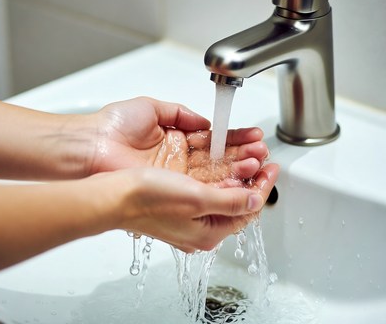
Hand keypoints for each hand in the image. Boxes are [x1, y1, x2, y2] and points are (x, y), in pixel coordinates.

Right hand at [87, 164, 278, 252]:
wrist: (114, 195)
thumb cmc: (148, 199)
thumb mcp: (196, 199)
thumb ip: (229, 201)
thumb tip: (254, 201)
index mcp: (208, 232)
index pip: (247, 210)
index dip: (263, 187)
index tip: (272, 168)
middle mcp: (200, 227)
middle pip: (236, 201)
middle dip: (252, 177)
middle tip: (262, 157)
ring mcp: (188, 214)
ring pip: (222, 192)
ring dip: (236, 172)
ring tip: (248, 154)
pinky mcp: (178, 201)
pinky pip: (207, 187)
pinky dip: (218, 173)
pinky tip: (222, 161)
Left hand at [88, 97, 268, 185]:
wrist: (92, 146)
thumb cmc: (115, 124)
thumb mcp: (154, 108)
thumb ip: (183, 114)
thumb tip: (206, 122)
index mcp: (176, 138)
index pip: (212, 139)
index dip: (234, 138)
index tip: (253, 136)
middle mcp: (179, 159)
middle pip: (218, 157)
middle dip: (242, 153)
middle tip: (262, 150)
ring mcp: (176, 175)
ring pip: (214, 172)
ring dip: (238, 167)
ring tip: (259, 161)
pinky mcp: (171, 188)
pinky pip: (202, 186)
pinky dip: (222, 182)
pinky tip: (241, 176)